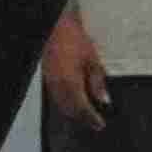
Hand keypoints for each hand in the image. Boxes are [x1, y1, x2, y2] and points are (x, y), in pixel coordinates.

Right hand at [41, 14, 109, 130]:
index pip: (82, 108)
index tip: (100, 124)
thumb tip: (104, 100)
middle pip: (70, 111)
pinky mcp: (47, 80)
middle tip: (95, 123)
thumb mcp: (92, 60)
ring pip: (62, 106)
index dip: (91, 118)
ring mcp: (50, 84)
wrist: (56, 28)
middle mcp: (58, 86)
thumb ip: (97, 82)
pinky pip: (55, 98)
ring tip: (86, 116)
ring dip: (74, 114)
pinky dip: (65, 105)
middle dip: (83, 119)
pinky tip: (74, 104)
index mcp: (71, 82)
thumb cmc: (74, 40)